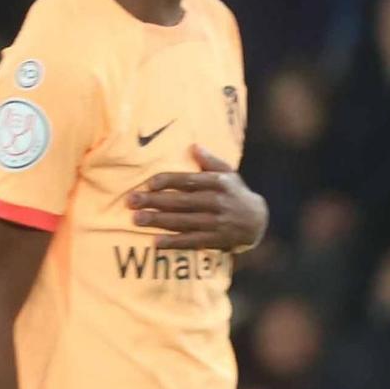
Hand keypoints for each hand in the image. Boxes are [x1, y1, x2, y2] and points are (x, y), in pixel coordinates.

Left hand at [128, 145, 268, 250]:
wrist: (257, 221)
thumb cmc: (236, 193)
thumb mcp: (228, 173)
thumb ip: (210, 161)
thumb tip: (194, 146)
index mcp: (218, 182)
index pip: (188, 180)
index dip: (168, 181)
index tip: (148, 184)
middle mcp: (217, 202)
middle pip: (181, 201)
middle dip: (154, 201)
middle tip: (131, 201)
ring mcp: (217, 222)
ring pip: (183, 221)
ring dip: (159, 221)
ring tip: (137, 219)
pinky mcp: (216, 240)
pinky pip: (192, 241)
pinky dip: (174, 242)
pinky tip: (157, 241)